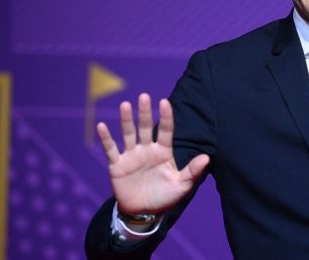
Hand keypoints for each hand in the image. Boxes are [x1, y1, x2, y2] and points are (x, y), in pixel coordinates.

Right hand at [97, 93, 209, 214]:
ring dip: (126, 120)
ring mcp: (131, 156)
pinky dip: (106, 138)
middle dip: (144, 113)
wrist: (144, 213)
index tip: (165, 102)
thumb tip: (206, 158)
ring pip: (128, 134)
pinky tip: (101, 126)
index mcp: (163, 152)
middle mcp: (147, 150)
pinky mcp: (117, 165)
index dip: (166, 117)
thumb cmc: (165, 197)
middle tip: (144, 96)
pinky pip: (111, 149)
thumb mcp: (181, 185)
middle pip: (145, 128)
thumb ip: (192, 171)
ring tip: (125, 105)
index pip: (165, 131)